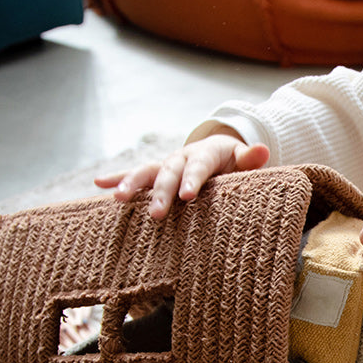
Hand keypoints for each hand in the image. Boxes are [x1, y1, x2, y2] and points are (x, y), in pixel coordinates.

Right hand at [94, 132, 269, 219]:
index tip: (187, 196)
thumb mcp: (244, 159)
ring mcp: (166, 165)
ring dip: (132, 184)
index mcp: (205, 154)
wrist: (219, 150)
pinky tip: (99, 186)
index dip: (192, 180)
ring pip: (147, 173)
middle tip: (158, 214)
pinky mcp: (156, 173)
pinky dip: (117, 178)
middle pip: (169, 173)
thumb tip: (264, 149)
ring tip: (119, 199)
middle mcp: (181, 158)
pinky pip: (135, 175)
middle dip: (162, 192)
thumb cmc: (234, 161)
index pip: (199, 167)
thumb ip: (250, 158)